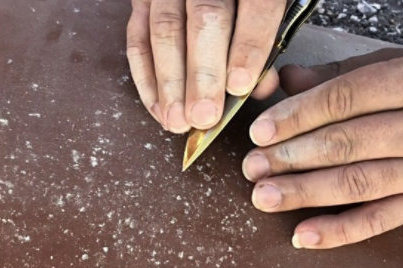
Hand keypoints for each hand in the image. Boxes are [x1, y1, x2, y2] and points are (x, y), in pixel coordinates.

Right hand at [126, 0, 285, 132]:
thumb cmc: (241, 6)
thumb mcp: (265, 14)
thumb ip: (263, 46)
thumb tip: (259, 87)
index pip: (256, 6)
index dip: (248, 47)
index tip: (239, 86)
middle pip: (204, 18)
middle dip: (203, 74)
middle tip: (204, 115)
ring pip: (164, 29)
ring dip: (170, 83)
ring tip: (178, 120)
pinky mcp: (142, 1)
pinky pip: (138, 39)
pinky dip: (146, 78)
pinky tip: (159, 108)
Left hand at [242, 49, 402, 248]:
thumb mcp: (402, 64)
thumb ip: (339, 75)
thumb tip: (281, 82)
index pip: (343, 100)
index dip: (295, 117)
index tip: (260, 132)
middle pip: (345, 145)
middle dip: (291, 158)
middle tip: (252, 167)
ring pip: (356, 184)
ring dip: (304, 193)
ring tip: (264, 196)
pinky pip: (379, 221)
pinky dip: (339, 231)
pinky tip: (303, 235)